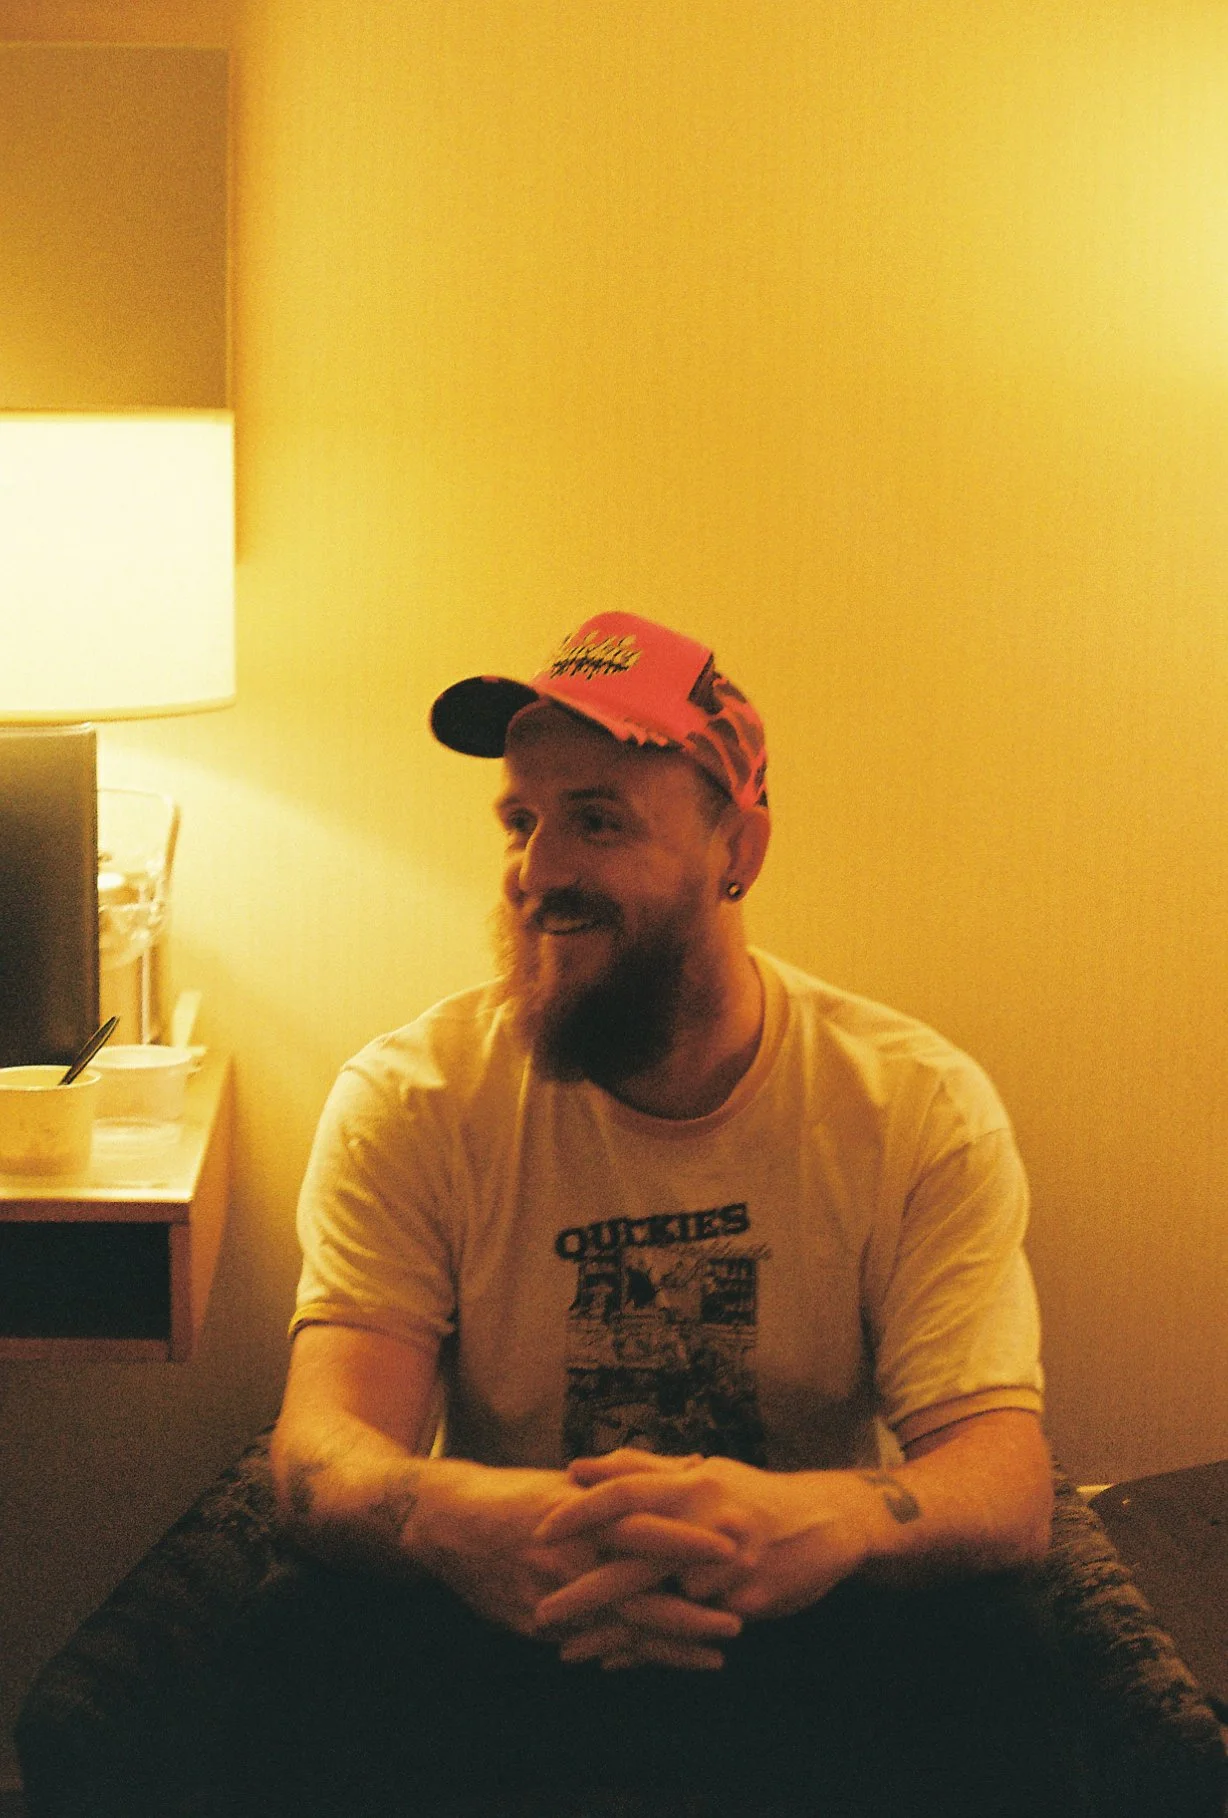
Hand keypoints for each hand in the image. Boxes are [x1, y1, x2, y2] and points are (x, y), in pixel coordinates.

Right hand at [405, 1458, 741, 1667]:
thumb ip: (637, 1475)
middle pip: (636, 1589)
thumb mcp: (575, 1478)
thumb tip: (696, 1463)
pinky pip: (593, 1644)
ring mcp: (552, 1593)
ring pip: (620, 1627)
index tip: (733, 1549)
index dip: (687, 1541)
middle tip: (738, 1622)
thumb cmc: (521, 1494)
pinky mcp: (537, 1623)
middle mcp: (569, 1554)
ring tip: (717, 1655)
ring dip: (671, 1645)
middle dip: (689, 1610)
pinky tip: (666, 1662)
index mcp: (581, 1511)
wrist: (449, 1524)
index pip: (643, 1526)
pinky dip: (631, 1655)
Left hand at [533, 1449, 875, 1623]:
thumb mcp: (702, 1474)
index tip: (541, 1528)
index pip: (628, 1492)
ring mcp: (729, 1567)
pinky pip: (689, 1632)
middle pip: (636, 1558)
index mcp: (692, 1485)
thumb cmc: (753, 1497)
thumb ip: (640, 1470)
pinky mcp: (748, 1603)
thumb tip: (579, 1465)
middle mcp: (707, 1523)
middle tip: (538, 1611)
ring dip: (611, 1632)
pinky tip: (615, 1659)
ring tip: (566, 1651)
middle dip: (585, 1589)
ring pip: (661, 1606)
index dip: (584, 1510)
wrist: (830, 1523)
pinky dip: (650, 1649)